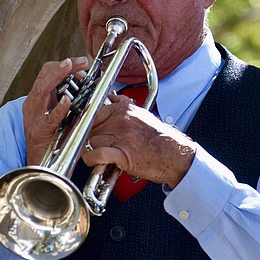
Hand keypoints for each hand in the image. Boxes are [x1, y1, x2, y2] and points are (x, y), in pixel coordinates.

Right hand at [22, 56, 88, 165]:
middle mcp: (33, 103)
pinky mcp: (41, 131)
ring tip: (69, 68)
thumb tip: (81, 81)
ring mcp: (35, 116)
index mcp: (37, 98)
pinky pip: (50, 117)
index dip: (64, 64)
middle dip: (64, 65)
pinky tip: (67, 101)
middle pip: (45, 76)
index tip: (81, 62)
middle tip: (81, 61)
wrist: (39, 162)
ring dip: (58, 76)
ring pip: (42, 89)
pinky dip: (59, 107)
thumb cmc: (50, 137)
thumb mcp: (57, 112)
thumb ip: (66, 97)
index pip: (47, 73)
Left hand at [82, 94, 196, 187]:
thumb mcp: (141, 114)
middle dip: (89, 136)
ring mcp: (119, 136)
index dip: (88, 122)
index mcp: (124, 110)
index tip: (86, 128)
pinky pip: (96, 154)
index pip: (94, 111)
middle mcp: (120, 120)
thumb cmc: (159, 137)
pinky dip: (91, 159)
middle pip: (90, 126)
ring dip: (90, 149)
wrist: (173, 154)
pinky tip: (94, 161)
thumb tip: (112, 98)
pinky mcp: (120, 153)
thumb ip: (124, 105)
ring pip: (91, 140)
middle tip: (92, 144)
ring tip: (96, 154)